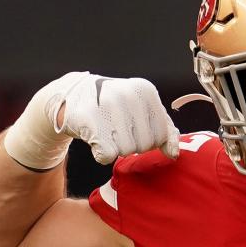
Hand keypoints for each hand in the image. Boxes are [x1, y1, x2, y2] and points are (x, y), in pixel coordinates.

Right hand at [4, 72, 179, 169]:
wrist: (72, 96)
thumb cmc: (114, 107)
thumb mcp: (142, 111)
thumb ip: (164, 130)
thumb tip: (173, 154)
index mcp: (146, 91)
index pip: (161, 135)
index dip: (148, 139)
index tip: (133, 128)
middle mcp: (129, 95)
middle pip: (145, 145)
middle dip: (132, 144)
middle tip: (117, 130)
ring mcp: (108, 105)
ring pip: (126, 151)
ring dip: (116, 149)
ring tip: (106, 132)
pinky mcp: (89, 120)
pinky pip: (107, 155)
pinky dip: (101, 155)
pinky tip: (95, 139)